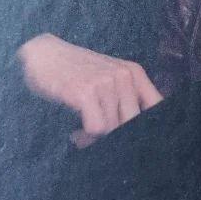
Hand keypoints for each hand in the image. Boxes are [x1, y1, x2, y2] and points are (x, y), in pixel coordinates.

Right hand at [17, 33, 162, 146]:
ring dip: (96, 138)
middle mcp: (124, 76)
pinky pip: (96, 129)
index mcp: (134, 74)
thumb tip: (140, 135)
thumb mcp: (109, 79)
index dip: (151, 128)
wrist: (43, 55)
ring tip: (82, 134)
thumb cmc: (76, 73)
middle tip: (96, 138)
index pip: (157, 107)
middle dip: (115, 135)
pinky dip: (85, 137)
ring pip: (113, 128)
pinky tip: (75, 132)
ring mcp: (106, 82)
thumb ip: (127, 101)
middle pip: (132, 123)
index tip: (142, 144)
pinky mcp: (86, 91)